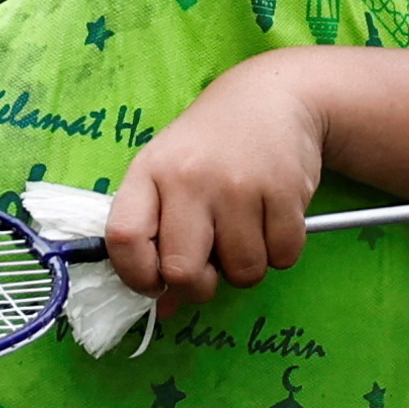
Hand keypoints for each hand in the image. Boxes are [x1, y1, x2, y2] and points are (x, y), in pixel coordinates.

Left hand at [102, 56, 325, 309]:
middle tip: (211, 269)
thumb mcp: (171, 176)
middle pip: (182, 271)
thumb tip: (165, 309)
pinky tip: (272, 220)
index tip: (155, 281)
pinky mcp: (285, 191)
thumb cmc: (211, 147)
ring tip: (245, 232)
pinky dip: (280, 252)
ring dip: (246, 267)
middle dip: (199, 287)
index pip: (123, 239)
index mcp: (150, 172)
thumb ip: (160, 237)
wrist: (272, 98)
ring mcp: (239, 185)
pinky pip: (283, 257)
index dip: (136, 276)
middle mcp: (190, 178)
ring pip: (242, 272)